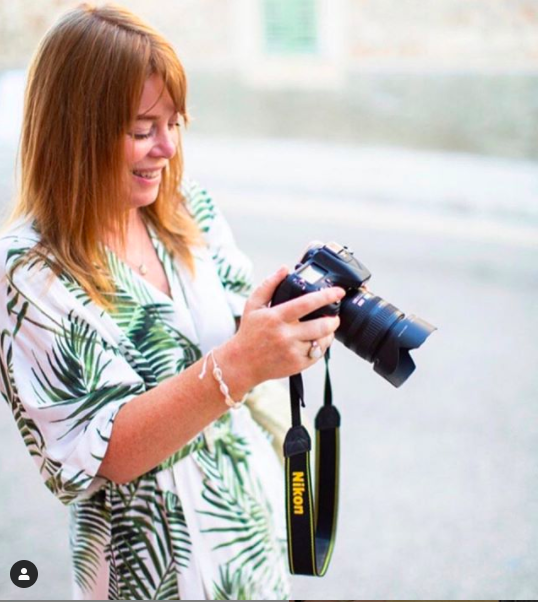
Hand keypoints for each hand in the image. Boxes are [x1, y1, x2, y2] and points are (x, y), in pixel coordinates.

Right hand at [226, 266, 344, 387]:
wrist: (242, 363)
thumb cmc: (249, 332)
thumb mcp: (253, 305)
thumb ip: (269, 285)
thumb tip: (284, 268)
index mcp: (275, 317)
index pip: (306, 304)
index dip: (325, 296)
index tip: (338, 291)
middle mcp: (285, 335)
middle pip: (320, 326)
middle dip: (333, 319)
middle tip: (335, 315)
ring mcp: (291, 352)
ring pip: (322, 341)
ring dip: (329, 333)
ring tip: (326, 328)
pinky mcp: (296, 365)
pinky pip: (318, 355)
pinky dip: (321, 346)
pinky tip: (316, 340)